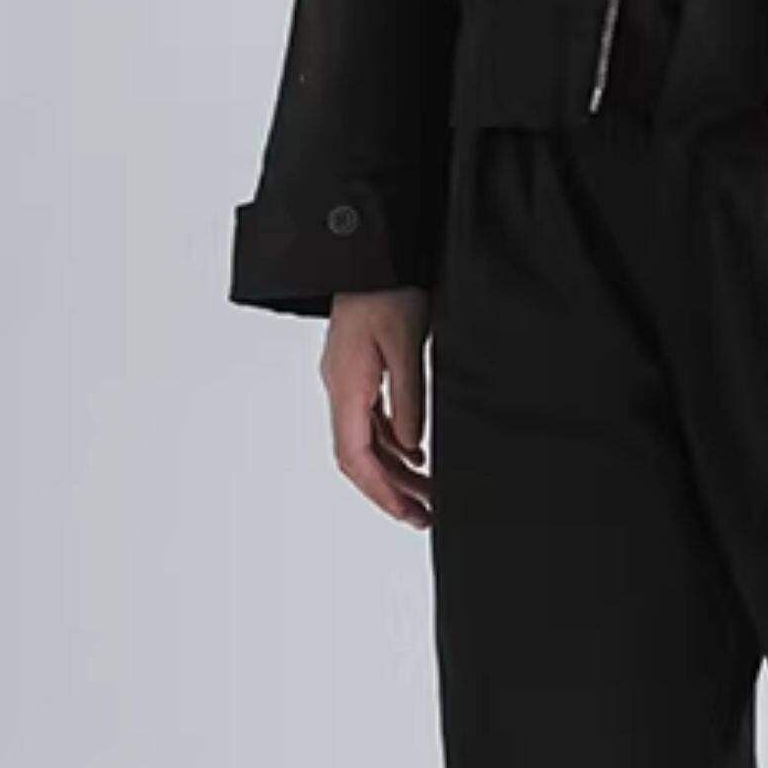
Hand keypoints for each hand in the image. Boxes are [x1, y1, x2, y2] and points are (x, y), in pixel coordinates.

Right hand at [322, 285, 434, 525]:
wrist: (369, 253)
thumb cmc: (387, 290)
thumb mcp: (406, 345)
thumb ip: (409, 399)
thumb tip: (411, 446)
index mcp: (346, 386)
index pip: (356, 456)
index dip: (382, 492)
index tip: (408, 514)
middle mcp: (340, 388)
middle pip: (359, 457)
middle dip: (390, 490)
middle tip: (425, 514)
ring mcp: (346, 381)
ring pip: (364, 441)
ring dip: (394, 469)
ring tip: (427, 492)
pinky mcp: (358, 371)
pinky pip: (370, 420)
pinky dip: (392, 443)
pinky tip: (415, 452)